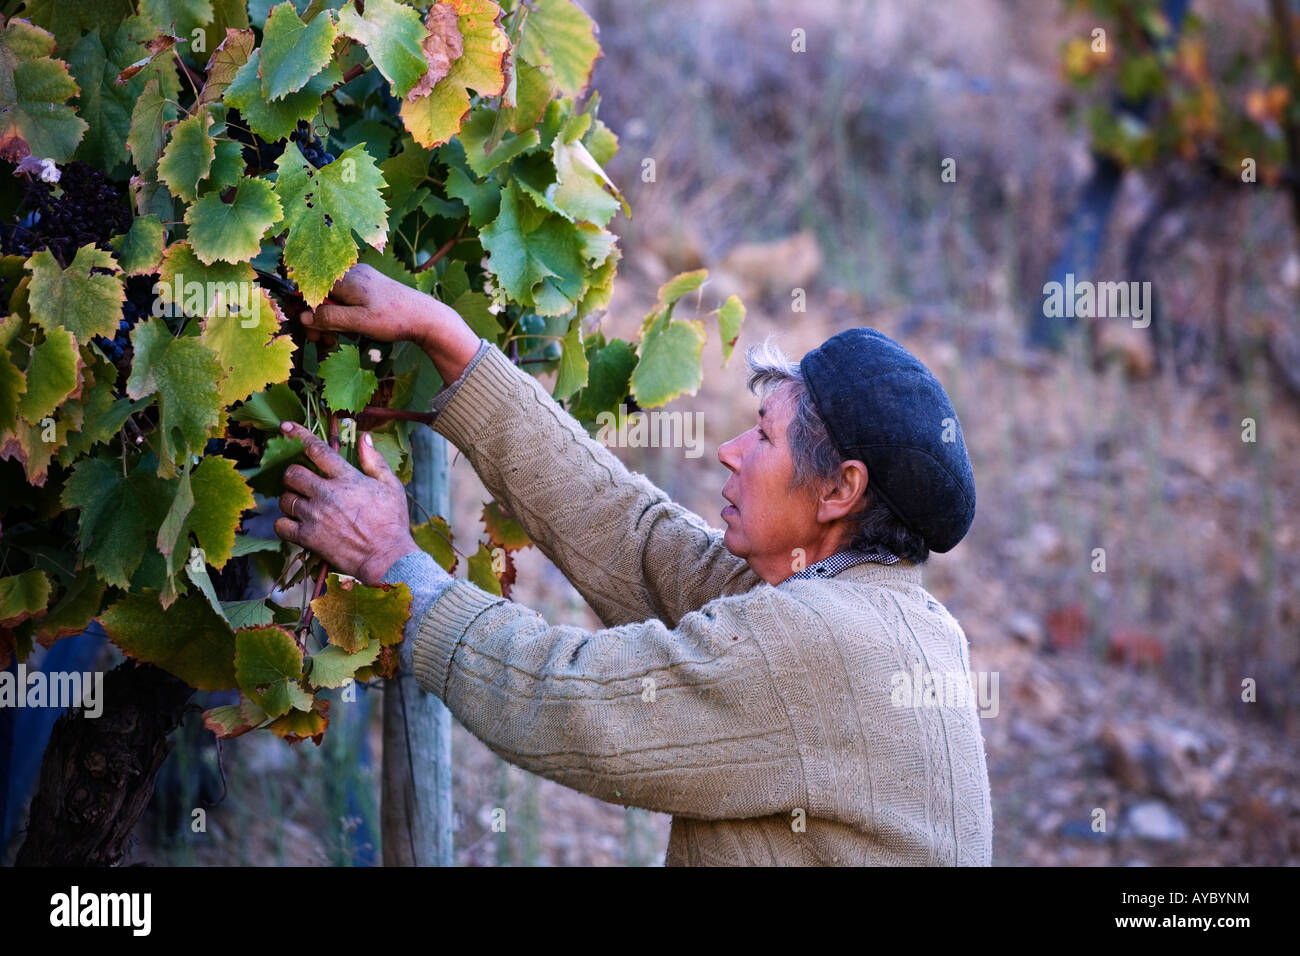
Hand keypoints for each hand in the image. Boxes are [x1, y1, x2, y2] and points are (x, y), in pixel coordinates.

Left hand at [273, 421, 417, 584]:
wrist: (386, 558)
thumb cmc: (392, 522)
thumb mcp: (391, 486)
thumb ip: (375, 461)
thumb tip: (365, 437)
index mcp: (346, 478)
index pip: (316, 449)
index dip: (298, 435)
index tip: (285, 428)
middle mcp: (326, 494)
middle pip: (292, 473)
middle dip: (293, 474)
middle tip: (301, 482)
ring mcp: (314, 516)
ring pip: (284, 498)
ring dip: (290, 498)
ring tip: (302, 504)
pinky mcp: (307, 537)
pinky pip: (281, 525)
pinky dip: (284, 523)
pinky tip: (295, 523)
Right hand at [302, 263, 481, 383]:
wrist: (427, 318)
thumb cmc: (394, 318)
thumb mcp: (359, 322)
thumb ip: (329, 318)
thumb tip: (304, 318)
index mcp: (347, 277)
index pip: (310, 285)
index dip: (302, 305)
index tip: (303, 325)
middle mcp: (352, 273)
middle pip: (321, 293)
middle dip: (318, 317)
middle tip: (321, 341)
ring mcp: (362, 280)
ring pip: (334, 299)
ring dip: (332, 320)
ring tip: (340, 338)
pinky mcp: (370, 289)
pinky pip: (347, 301)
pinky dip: (345, 316)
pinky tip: (353, 331)